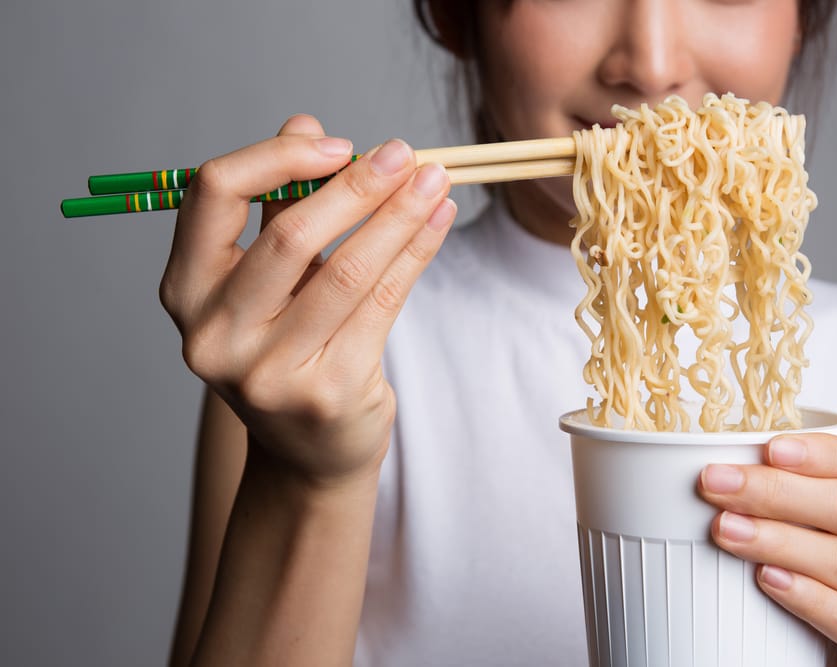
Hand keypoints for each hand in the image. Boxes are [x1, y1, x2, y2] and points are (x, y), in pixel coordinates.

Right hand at [159, 115, 455, 487]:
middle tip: (403, 153)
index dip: (276, 157)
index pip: (212, 195)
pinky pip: (383, 304)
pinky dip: (415, 253)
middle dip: (356, 185)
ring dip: (400, 214)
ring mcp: (268, 372)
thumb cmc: (288, 348)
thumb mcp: (269, 280)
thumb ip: (279, 204)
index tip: (335, 144)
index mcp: (186, 291)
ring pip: (348, 270)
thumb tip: (306, 123)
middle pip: (288, 234)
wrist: (308, 453)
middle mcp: (215, 335)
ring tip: (436, 178)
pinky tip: (438, 221)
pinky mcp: (327, 393)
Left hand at [698, 434, 836, 665]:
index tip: (769, 447)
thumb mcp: (801, 533)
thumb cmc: (814, 582)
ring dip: (779, 540)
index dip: (824, 453)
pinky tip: (770, 580)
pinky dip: (810, 598)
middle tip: (715, 483)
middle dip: (775, 491)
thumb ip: (775, 503)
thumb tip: (714, 472)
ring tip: (727, 530)